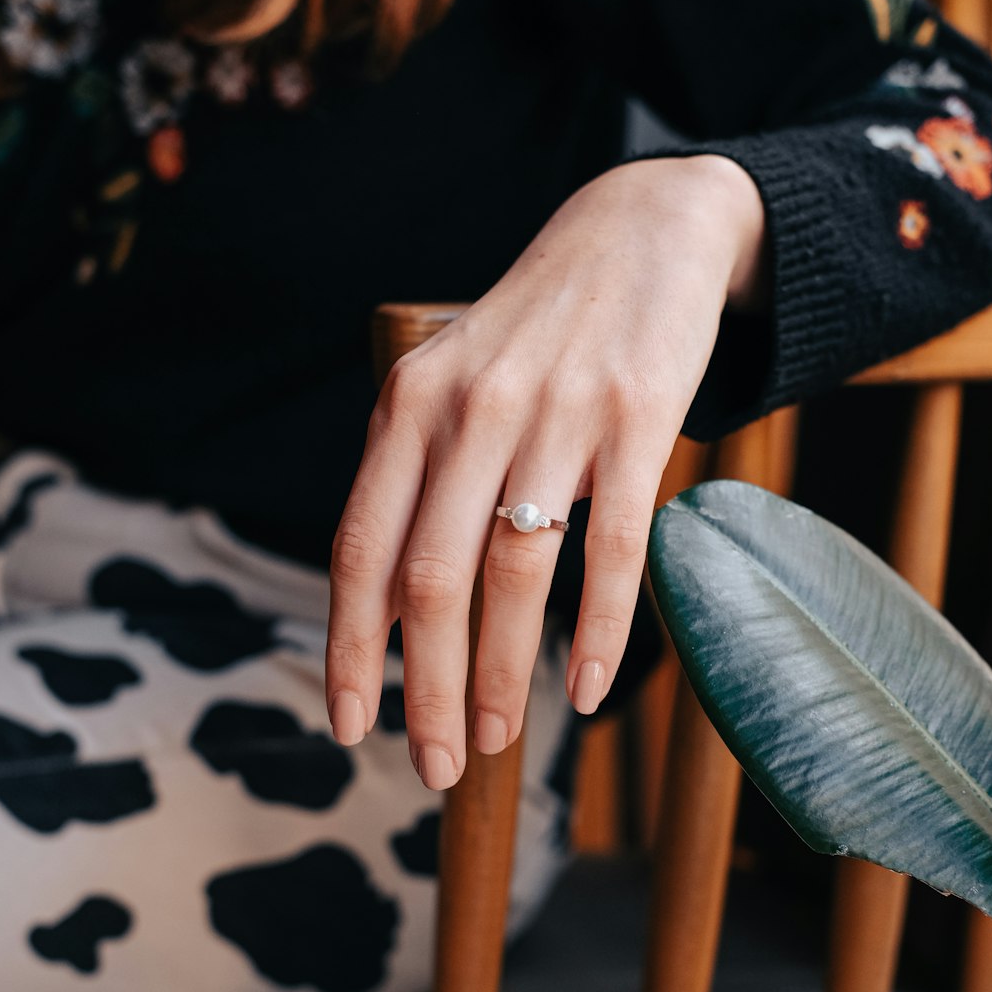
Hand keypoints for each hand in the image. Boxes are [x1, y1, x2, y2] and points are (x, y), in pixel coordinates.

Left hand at [325, 154, 766, 787]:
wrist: (643, 227)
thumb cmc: (537, 328)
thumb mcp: (451, 378)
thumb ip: (416, 472)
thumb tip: (390, 608)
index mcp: (409, 402)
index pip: (359, 546)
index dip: (349, 645)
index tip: (351, 725)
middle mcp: (471, 408)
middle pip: (429, 579)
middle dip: (424, 689)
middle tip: (434, 764)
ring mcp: (556, 413)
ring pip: (514, 573)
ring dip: (501, 675)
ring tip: (500, 740)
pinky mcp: (637, 419)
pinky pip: (612, 547)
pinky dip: (599, 631)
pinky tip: (586, 689)